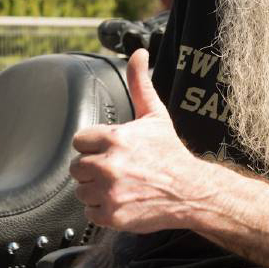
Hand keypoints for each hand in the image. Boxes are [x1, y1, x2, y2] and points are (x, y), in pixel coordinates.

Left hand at [71, 49, 203, 232]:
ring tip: (121, 185)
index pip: (79, 142)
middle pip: (77, 167)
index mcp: (115, 138)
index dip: (94, 146)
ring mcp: (110, 192)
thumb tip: (137, 52)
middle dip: (94, 168)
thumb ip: (139, 83)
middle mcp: (109, 165)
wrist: (191, 190)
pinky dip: (103, 210)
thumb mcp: (155, 114)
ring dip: (97, 190)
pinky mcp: (112, 215)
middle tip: (117, 169)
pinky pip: (89, 213)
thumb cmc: (170, 152)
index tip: (112, 150)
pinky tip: (122, 200)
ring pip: (82, 191)